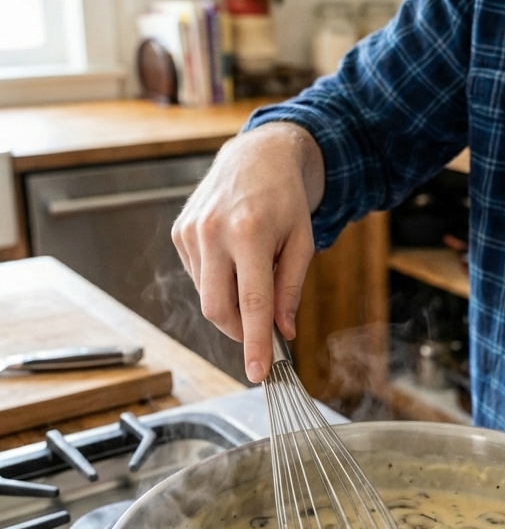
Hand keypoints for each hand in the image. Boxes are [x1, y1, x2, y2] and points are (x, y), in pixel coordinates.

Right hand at [172, 122, 324, 383]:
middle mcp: (213, 232)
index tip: (258, 373)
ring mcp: (191, 232)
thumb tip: (282, 331)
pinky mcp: (179, 232)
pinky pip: (198, 278)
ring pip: (207, 296)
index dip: (254, 344)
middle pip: (218, 309)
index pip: (251, 303)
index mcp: (249, 233)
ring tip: (253, 270)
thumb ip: (290, 289)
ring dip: (231, 301)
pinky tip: (234, 259)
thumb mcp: (302, 241)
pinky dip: (219, 282)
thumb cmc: (285, 199)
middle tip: (262, 331)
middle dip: (240, 330)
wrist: (258, 156)